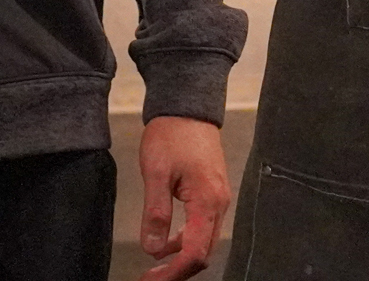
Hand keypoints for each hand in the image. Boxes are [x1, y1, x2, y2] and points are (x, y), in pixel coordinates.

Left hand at [139, 115, 229, 279]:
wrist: (188, 106)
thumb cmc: (172, 134)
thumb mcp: (155, 172)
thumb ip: (156, 213)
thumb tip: (153, 248)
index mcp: (207, 201)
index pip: (194, 253)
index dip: (173, 273)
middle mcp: (219, 203)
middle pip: (204, 253)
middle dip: (178, 271)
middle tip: (149, 278)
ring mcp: (219, 198)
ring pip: (204, 242)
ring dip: (182, 258)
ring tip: (155, 265)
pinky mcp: (213, 192)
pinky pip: (203, 227)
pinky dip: (186, 242)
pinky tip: (167, 242)